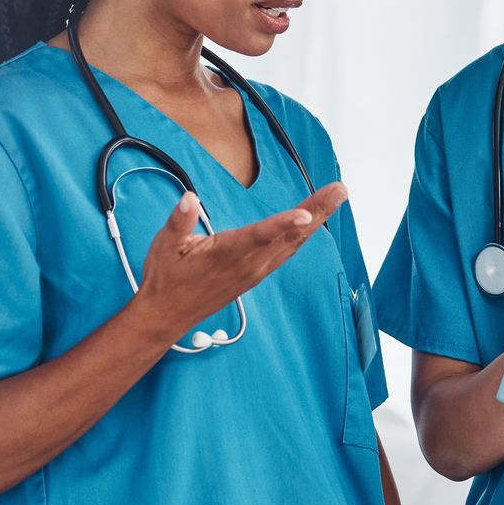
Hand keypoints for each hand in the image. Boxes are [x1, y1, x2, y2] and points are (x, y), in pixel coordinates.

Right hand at [134, 183, 347, 339]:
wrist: (167, 315)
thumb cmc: (165, 279)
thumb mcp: (164, 246)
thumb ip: (179, 221)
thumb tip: (189, 198)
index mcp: (228, 253)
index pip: (261, 235)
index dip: (284, 223)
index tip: (306, 213)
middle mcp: (249, 263)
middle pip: (290, 235)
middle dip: (318, 210)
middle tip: (339, 190)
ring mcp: (256, 270)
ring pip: (293, 243)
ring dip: (317, 219)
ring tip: (335, 197)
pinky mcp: (257, 274)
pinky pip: (286, 252)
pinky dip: (303, 234)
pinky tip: (314, 222)